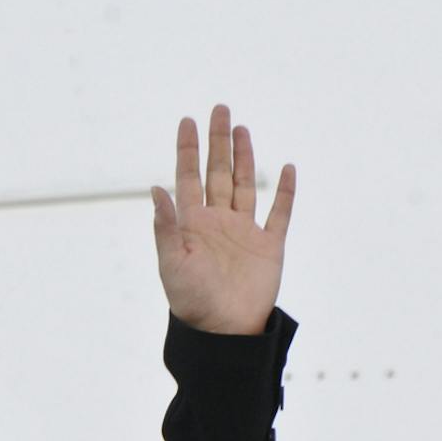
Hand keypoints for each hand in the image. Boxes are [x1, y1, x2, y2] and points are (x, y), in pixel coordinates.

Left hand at [150, 104, 294, 335]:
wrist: (224, 331)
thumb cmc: (191, 302)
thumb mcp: (172, 263)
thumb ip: (166, 227)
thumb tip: (155, 189)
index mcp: (192, 225)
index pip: (188, 178)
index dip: (187, 150)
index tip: (188, 121)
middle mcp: (217, 223)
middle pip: (217, 173)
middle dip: (217, 142)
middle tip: (219, 109)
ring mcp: (244, 232)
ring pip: (244, 185)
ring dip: (244, 157)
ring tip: (240, 128)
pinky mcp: (269, 246)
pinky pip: (279, 213)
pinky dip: (284, 191)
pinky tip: (285, 168)